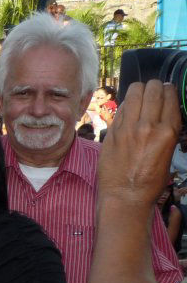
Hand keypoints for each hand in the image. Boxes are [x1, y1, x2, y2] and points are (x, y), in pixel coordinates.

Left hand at [98, 81, 182, 206]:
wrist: (125, 196)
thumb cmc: (150, 180)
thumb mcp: (168, 153)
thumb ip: (166, 130)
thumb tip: (164, 111)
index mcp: (168, 132)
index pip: (170, 96)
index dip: (168, 90)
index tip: (166, 92)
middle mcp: (149, 126)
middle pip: (153, 88)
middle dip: (154, 86)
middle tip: (153, 92)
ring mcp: (128, 127)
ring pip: (135, 91)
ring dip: (139, 90)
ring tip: (140, 96)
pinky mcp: (112, 131)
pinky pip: (121, 107)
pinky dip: (127, 104)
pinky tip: (129, 110)